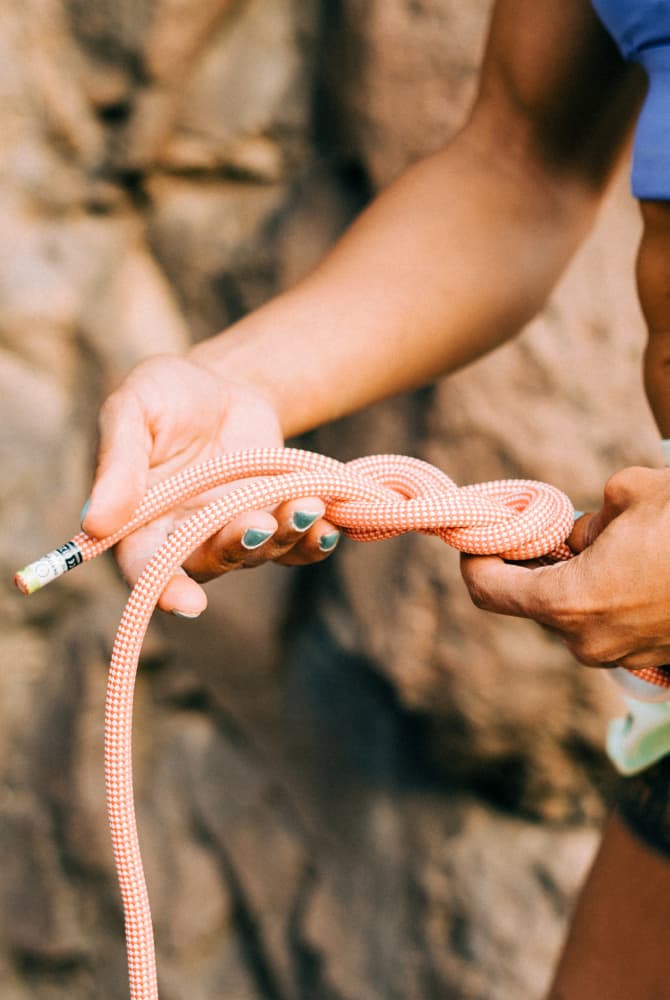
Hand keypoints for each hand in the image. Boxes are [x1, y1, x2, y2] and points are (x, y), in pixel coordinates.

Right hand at [83, 354, 338, 615]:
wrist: (223, 385)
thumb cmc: (166, 396)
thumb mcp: (133, 410)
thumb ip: (117, 462)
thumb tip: (94, 524)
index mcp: (140, 522)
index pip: (143, 569)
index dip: (163, 589)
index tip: (188, 602)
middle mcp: (185, 539)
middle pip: (210, 563)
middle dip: (238, 546)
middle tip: (259, 520)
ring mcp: (232, 534)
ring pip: (258, 553)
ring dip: (284, 535)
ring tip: (307, 505)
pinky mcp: (273, 523)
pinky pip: (295, 548)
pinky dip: (315, 542)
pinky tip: (331, 524)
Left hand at [460, 466, 669, 670]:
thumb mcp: (627, 493)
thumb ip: (581, 517)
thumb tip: (571, 533)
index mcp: (568, 603)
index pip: (487, 589)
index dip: (474, 557)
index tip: (480, 532)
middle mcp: (588, 642)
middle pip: (533, 600)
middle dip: (535, 562)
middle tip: (546, 527)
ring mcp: (623, 657)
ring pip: (576, 612)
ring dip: (577, 579)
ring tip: (612, 542)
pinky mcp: (652, 659)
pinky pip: (612, 624)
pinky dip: (611, 598)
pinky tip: (639, 565)